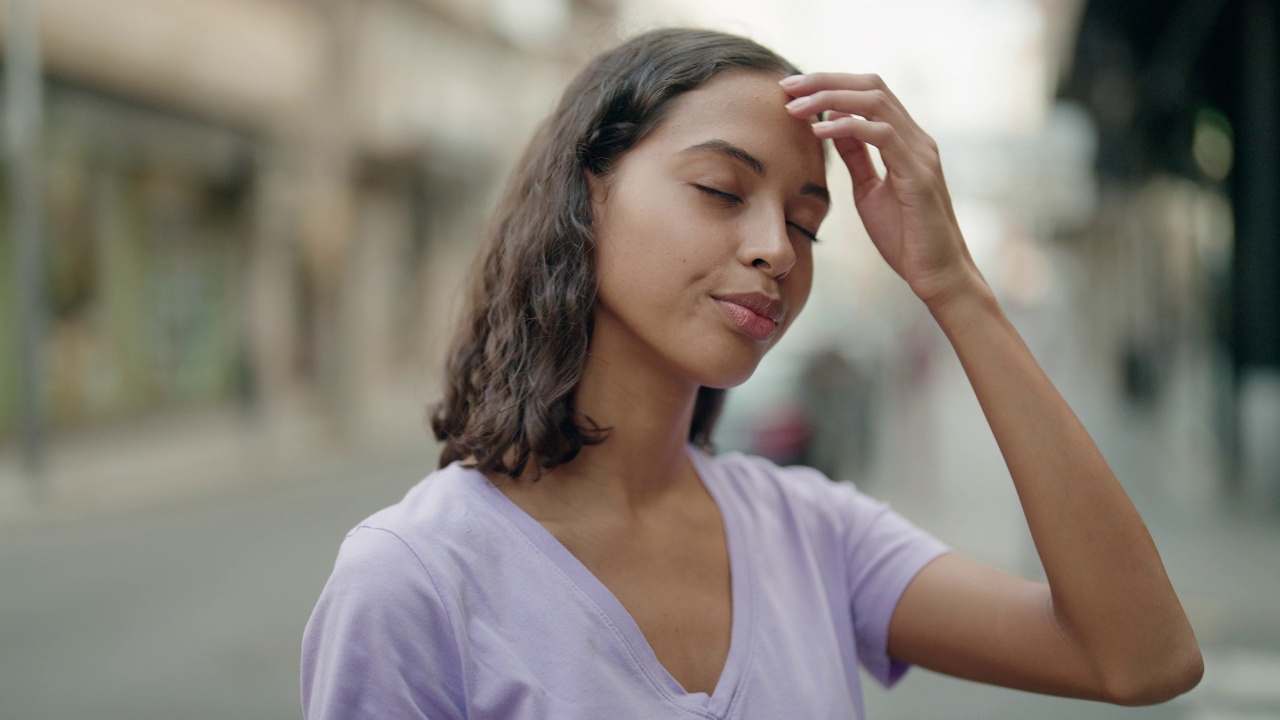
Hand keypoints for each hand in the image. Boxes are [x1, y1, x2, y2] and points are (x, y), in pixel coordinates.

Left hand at [781, 73, 983, 308]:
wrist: (937, 274)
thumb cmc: (905, 237)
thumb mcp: (869, 190)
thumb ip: (856, 156)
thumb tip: (833, 122)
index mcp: (906, 140)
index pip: (869, 92)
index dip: (830, 83)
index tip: (792, 89)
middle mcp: (917, 139)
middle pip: (871, 86)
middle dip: (825, 80)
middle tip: (787, 86)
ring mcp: (920, 153)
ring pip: (876, 102)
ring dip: (830, 98)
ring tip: (796, 107)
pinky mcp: (918, 174)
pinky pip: (881, 135)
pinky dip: (847, 127)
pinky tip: (818, 130)